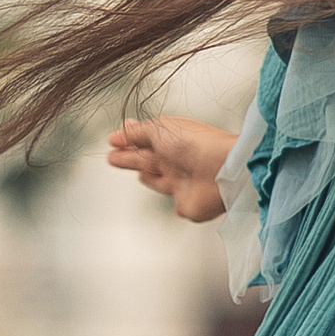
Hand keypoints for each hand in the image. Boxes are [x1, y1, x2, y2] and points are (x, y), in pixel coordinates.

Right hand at [105, 114, 233, 220]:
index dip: (127, 142)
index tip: (113, 141)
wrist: (221, 169)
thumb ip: (137, 133)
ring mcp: (183, 183)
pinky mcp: (188, 204)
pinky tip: (176, 204)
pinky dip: (177, 205)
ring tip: (139, 172)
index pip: (143, 141)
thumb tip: (120, 132)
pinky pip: (180, 206)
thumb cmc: (195, 144)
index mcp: (169, 142)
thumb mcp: (158, 130)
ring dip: (148, 177)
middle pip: (146, 161)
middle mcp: (176, 161)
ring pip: (160, 181)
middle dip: (128, 158)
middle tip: (112, 156)